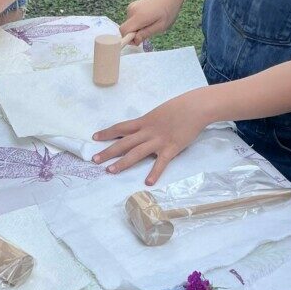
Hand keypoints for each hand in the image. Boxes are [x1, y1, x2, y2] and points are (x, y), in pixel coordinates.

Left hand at [92, 92, 206, 184]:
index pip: (120, 127)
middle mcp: (147, 131)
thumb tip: (141, 130)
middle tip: (94, 160)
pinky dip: (155, 172)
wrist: (196, 107)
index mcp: (144, 121)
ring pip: (137, 153)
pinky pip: (161, 162)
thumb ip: (149, 123)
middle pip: (124, 142)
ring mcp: (159, 140)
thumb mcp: (158, 112)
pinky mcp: (171, 148)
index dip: (107, 133)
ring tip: (111, 171)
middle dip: (108, 151)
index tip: (95, 138)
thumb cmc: (179, 107)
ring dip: (123, 162)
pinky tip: (148, 182)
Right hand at [119, 0, 185, 43]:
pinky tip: (148, 18)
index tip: (139, 40)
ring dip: (136, 27)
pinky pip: (131, 19)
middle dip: (134, 34)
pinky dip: (137, 22)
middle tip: (148, 31)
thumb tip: (135, 40)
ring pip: (128, 24)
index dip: (129, 39)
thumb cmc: (168, 10)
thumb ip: (146, 33)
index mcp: (139, 16)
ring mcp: (131, 7)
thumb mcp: (161, 26)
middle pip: (125, 28)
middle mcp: (131, 11)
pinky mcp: (132, 5)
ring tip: (150, 23)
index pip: (124, 31)